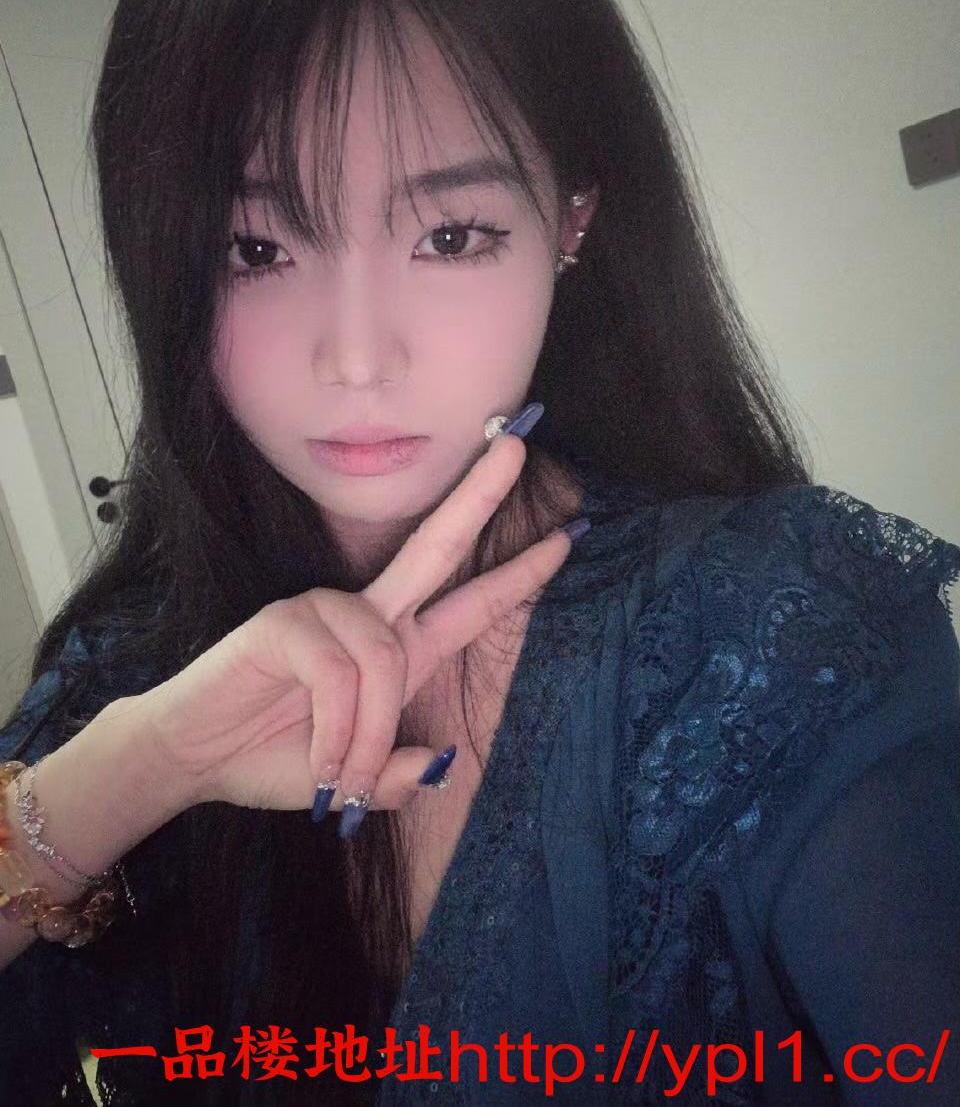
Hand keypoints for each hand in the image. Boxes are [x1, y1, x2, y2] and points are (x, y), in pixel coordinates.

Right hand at [142, 430, 573, 818]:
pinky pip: (340, 672)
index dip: (518, 573)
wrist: (196, 759)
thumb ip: (396, 778)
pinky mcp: (285, 620)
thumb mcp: (352, 781)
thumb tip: (438, 764)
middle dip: (479, 496)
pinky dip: (337, 728)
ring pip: (385, 657)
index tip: (567, 539)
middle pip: (436, 546)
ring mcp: (325, 610)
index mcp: (397, 648)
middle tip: (519, 445)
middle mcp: (368, 617)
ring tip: (341, 776)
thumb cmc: (273, 758)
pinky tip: (319, 757)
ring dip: (368, 734)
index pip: (469, 601)